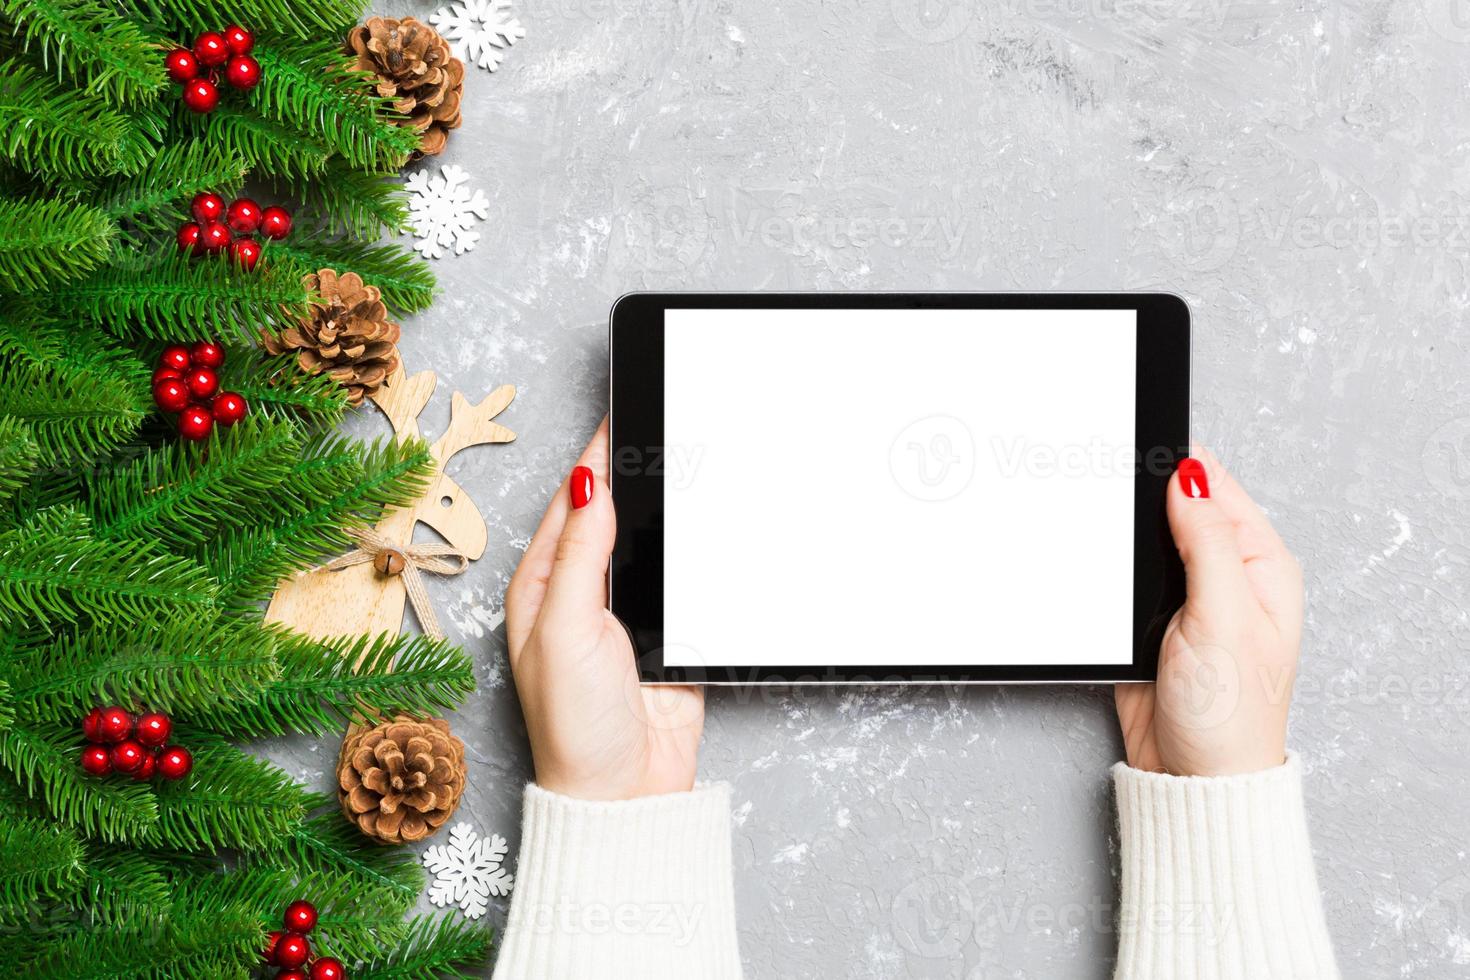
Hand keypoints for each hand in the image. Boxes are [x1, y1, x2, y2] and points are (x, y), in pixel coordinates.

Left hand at [505, 418, 704, 800]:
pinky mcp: (666, 633)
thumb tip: (590, 482)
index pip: (572, 501)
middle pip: (612, 514)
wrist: (626, 794)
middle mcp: (580, 594)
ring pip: (649, 542)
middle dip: (636, 474)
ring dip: (667, 511)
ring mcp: (625, 613)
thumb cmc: (574, 726)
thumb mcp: (565, 629)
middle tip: (665, 427)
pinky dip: (694, 554)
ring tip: (690, 461)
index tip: (625, 415)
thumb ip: (580, 554)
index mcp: (542, 586)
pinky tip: (709, 528)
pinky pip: (682, 580)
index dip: (597, 457)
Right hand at [1115, 448, 1303, 776]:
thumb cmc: (1229, 714)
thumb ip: (1205, 541)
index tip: (1134, 456)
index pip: (1215, 487)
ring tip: (1097, 536)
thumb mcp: (1223, 615)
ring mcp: (1187, 600)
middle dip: (1141, 503)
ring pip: (1143, 544)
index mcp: (1261, 564)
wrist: (1190, 779)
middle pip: (1175, 509)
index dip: (1175, 467)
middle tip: (1106, 497)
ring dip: (1121, 542)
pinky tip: (1095, 575)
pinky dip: (1107, 575)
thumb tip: (1189, 476)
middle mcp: (1227, 576)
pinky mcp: (1150, 623)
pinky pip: (1122, 580)